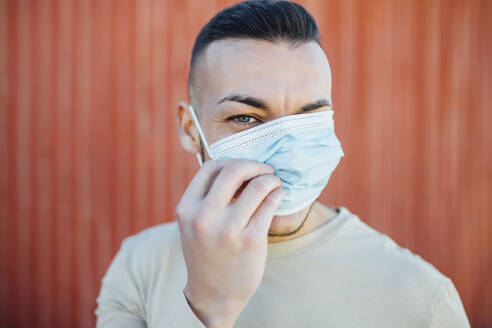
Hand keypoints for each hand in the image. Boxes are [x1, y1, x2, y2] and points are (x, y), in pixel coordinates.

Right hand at [175, 159, 283, 327]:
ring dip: (271, 178)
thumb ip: (207, 196)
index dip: (231, 161)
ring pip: (258, 185)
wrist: (213, 294)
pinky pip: (270, 204)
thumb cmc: (206, 252)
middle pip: (234, 169)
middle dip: (254, 164)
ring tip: (274, 182)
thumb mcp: (193, 223)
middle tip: (265, 170)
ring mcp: (228, 229)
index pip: (210, 166)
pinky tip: (277, 195)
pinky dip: (277, 193)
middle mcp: (204, 217)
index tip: (244, 167)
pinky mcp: (251, 240)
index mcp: (186, 209)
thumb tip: (238, 166)